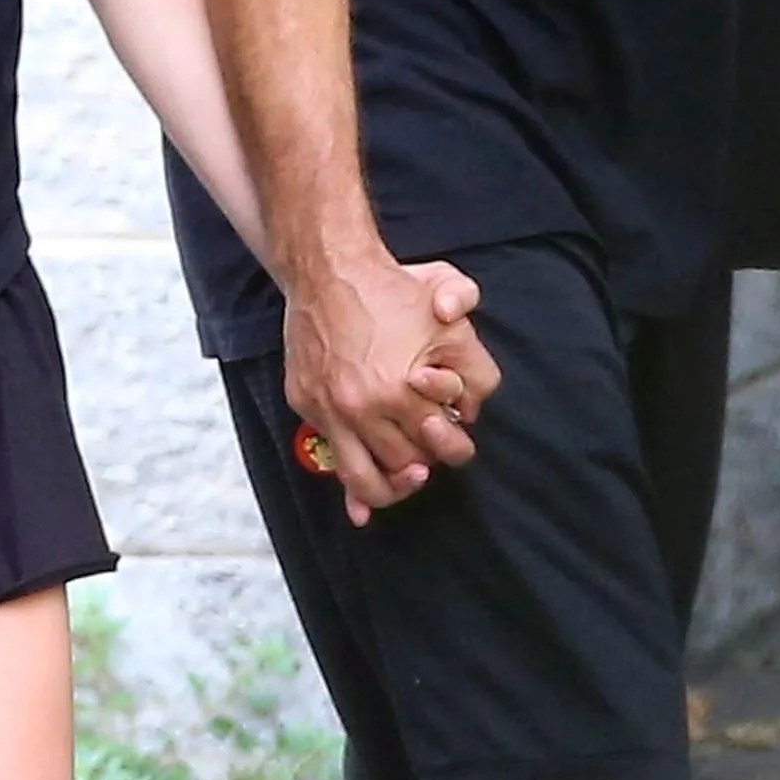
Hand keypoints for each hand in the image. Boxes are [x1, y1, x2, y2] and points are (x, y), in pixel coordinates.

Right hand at [284, 252, 500, 525]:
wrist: (328, 269)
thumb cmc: (393, 290)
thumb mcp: (453, 318)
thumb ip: (474, 366)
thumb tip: (469, 407)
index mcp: (400, 390)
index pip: (440, 445)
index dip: (455, 447)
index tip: (454, 440)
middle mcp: (360, 408)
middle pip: (404, 465)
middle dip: (423, 465)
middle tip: (429, 458)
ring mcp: (328, 409)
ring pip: (363, 480)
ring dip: (389, 486)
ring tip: (404, 479)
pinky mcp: (305, 404)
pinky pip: (328, 459)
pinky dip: (348, 487)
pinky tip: (360, 510)